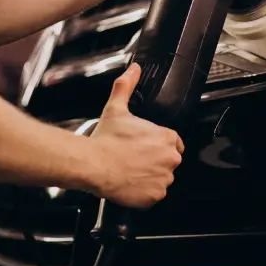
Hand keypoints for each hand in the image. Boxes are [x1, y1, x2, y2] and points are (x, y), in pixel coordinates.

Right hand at [86, 63, 183, 208]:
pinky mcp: (156, 195)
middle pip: (169, 160)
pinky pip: (155, 195)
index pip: (172, 142)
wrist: (93, 165)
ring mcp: (164, 178)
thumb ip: (127, 86)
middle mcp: (171, 157)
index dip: (157, 145)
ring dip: (150, 176)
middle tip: (135, 159)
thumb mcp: (117, 108)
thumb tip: (133, 69)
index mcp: (167, 137)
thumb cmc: (105, 139)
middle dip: (155, 160)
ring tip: (131, 171)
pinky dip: (145, 193)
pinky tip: (131, 184)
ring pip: (162, 178)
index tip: (144, 148)